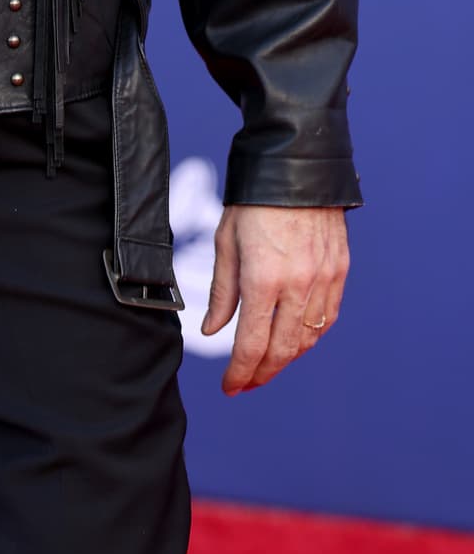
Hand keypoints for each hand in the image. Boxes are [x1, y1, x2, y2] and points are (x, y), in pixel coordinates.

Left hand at [202, 204, 348, 395]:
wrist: (297, 165)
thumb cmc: (253, 200)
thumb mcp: (226, 241)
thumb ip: (222, 291)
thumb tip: (212, 331)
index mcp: (263, 278)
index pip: (252, 344)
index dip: (240, 373)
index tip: (229, 388)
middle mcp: (298, 285)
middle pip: (282, 350)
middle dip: (262, 373)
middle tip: (245, 384)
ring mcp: (324, 280)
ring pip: (308, 339)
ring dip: (287, 359)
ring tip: (266, 365)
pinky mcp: (340, 271)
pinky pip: (327, 318)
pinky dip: (310, 337)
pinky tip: (294, 340)